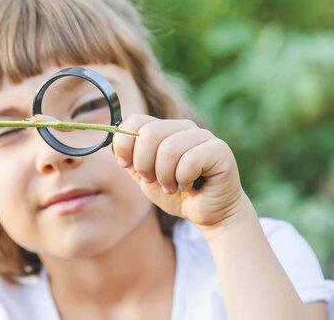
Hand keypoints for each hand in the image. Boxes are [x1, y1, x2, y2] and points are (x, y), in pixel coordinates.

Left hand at [112, 114, 247, 228]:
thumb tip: (113, 141)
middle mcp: (184, 127)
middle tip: (154, 181)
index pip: (135, 119)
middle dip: (144, 165)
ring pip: (168, 149)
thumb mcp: (145, 177)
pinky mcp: (219, 150)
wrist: (209, 214)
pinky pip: (190, 161)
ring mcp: (203, 136)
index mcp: (165, 128)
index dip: (124, 144)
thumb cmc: (178, 194)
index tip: (126, 165)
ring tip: (172, 187)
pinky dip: (183, 180)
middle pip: (149, 133)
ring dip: (165, 177)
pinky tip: (189, 186)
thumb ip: (130, 159)